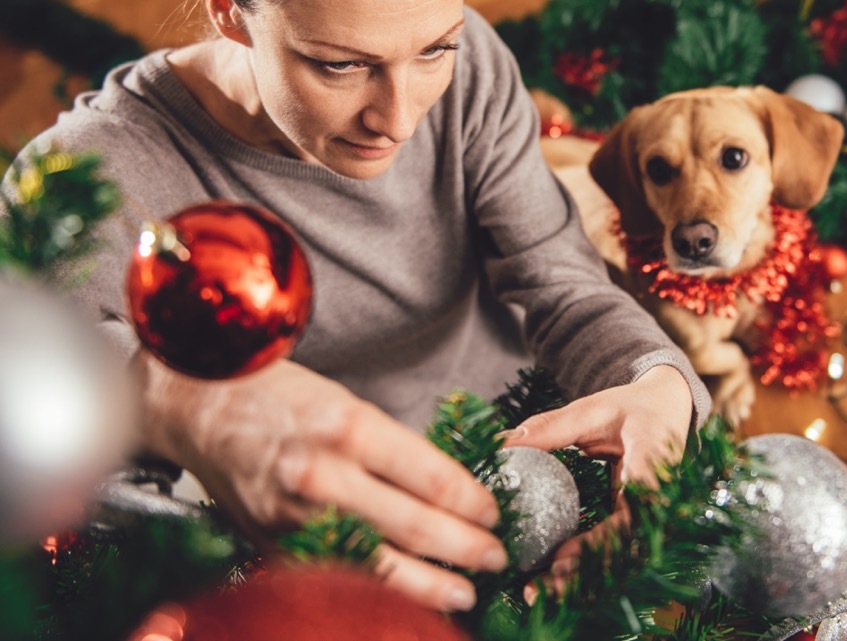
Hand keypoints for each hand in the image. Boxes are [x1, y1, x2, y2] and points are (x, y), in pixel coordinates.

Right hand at [133, 352, 506, 611]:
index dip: (472, 501)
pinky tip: (407, 600)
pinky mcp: (272, 543)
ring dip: (430, 584)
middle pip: (413, 526)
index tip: (493, 513)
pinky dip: (378, 591)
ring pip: (377, 563)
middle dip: (464, 547)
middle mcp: (323, 474)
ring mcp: (295, 515)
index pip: (431, 476)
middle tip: (496, 555)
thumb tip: (450, 486)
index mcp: (350, 427)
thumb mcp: (345, 402)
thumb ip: (391, 448)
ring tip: (465, 591)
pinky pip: (336, 574)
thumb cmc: (278, 397)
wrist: (199, 406)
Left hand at [505, 365, 694, 599]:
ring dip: (579, 579)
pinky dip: (583, 566)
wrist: (669, 407)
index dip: (598, 544)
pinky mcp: (638, 523)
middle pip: (622, 553)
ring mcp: (651, 518)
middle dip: (580, 576)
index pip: (630, 519)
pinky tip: (550, 578)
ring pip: (617, 559)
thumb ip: (552, 426)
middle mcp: (658, 503)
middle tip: (536, 589)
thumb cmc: (634, 407)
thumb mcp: (594, 409)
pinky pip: (612, 551)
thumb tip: (504, 442)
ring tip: (535, 592)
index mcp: (654, 471)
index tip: (560, 557)